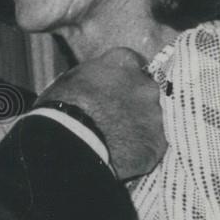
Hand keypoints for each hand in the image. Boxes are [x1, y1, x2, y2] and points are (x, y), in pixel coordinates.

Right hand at [41, 47, 165, 180]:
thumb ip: (90, 78)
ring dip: (138, 127)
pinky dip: (140, 150)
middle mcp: (145, 84)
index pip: (130, 64)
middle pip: (145, 90)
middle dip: (134, 102)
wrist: (72, 142)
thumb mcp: (69, 81)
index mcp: (122, 62)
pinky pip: (151, 145)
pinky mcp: (158, 142)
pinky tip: (124, 156)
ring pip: (151, 119)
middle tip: (115, 116)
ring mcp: (155, 114)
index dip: (121, 79)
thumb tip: (91, 85)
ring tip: (118, 140)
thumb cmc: (61, 108)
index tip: (112, 90)